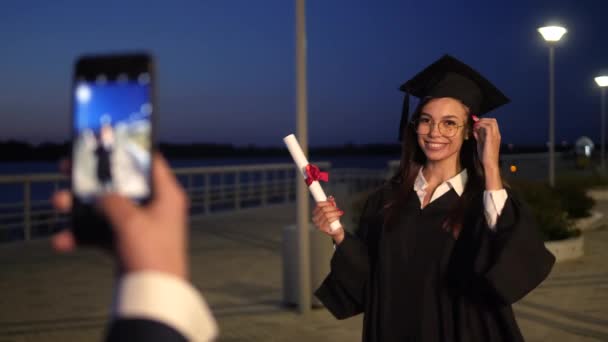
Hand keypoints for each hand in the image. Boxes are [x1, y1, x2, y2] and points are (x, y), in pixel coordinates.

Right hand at [51, 154, 189, 279]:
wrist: (152, 294)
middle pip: (122, 184)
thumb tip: (100, 196)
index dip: (130, 151)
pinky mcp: (129, 243)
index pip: (151, 162)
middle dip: (94, 179)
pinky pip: (103, 232)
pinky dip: (85, 235)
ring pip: (108, 208)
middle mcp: (156, 206)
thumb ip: (113, 201)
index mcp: (167, 194)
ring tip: (59, 203)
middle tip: (69, 167)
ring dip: (83, 207)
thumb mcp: (130, 220)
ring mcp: (141, 226)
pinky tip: (63, 241)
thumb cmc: (152, 253)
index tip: (108, 142)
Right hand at [312, 196, 344, 243]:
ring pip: (327, 215)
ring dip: (334, 213)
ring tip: (339, 213)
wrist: (336, 231)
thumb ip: (331, 204)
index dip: (326, 202)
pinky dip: (335, 218)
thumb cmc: (333, 221)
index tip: (332, 202)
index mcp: (315, 213)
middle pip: (323, 210)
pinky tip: (338, 218)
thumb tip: (330, 198)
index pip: (318, 205)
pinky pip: (329, 221)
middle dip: (332, 208)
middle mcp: (315, 219)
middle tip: (337, 209)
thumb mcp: (332, 211)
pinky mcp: (323, 229)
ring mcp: (318, 224)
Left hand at [472, 116, 502, 189]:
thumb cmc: (485, 156)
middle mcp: (497, 134)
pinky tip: (475, 129)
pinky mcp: (491, 138)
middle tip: (475, 123)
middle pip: (493, 120)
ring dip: (482, 122)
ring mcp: (495, 136)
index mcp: (495, 136)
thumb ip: (479, 136)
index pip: (492, 123)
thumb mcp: (481, 143)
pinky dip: (481, 125)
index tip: (475, 122)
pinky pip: (488, 127)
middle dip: (483, 119)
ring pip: (491, 122)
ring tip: (475, 126)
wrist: (489, 163)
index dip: (484, 121)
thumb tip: (475, 130)